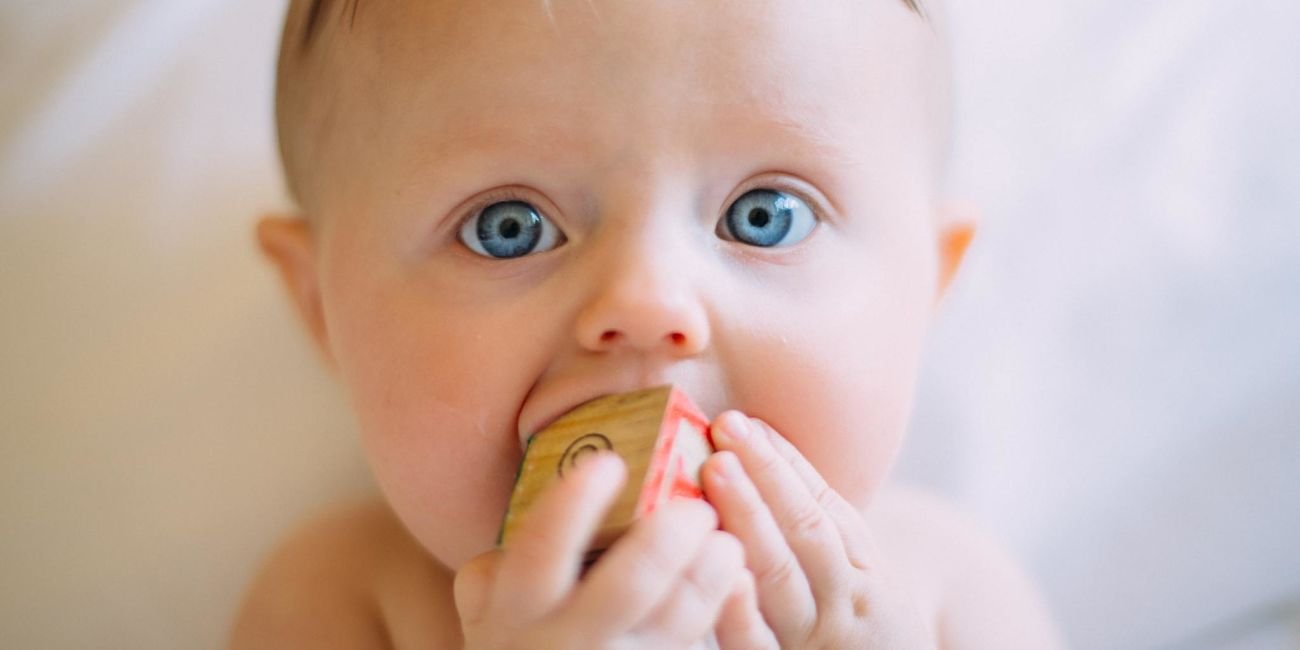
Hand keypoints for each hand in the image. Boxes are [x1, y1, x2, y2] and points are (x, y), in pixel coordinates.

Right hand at [454, 453, 774, 648]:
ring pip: (678, 620)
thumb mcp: (493, 609)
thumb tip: (559, 481)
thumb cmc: (520, 645)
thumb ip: (508, 560)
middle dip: (669, 537)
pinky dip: (718, 609)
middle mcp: (565, 643)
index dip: (576, 502)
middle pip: (630, 585)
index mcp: (515, 610)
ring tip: (725, 542)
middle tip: (697, 507)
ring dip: (709, 573)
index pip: (542, 546)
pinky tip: (730, 583)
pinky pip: (693, 644)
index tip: (610, 463)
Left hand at [703, 412, 935, 648]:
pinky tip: (722, 576)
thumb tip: (760, 451)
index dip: (784, 463)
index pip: (826, 508)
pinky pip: (759, 646)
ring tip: (716, 470)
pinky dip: (742, 611)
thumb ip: (818, 531)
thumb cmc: (857, 632)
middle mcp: (848, 605)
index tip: (747, 422)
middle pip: (807, 534)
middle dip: (765, 478)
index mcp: (867, 573)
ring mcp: (818, 641)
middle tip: (726, 430)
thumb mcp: (860, 581)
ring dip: (750, 519)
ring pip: (785, 577)